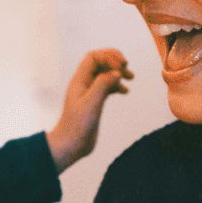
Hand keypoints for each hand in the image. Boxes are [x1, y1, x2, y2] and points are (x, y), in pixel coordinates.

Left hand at [46, 49, 131, 172]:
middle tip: (128, 69)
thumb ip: (103, 85)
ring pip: (104, 75)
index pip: (94, 57)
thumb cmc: (76, 127)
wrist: (70, 145)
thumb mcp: (91, 103)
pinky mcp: (94, 103)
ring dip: (118, 73)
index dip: (109, 57)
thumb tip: (117, 72)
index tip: (122, 66)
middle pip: (100, 63)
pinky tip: (125, 91)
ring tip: (131, 78)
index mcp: (79, 80)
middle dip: (115, 62)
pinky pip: (106, 87)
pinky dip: (116, 86)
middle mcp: (83, 84)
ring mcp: (89, 93)